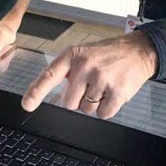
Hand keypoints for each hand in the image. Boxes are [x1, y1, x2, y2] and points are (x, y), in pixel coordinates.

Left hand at [21, 31, 157, 119]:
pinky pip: (103, 114)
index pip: (50, 75)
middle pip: (69, 102)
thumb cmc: (108, 54)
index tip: (27, 104)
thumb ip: (67, 72)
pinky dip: (107, 108)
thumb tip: (51, 94)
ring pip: (87, 109)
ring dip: (95, 103)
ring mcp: (101, 78)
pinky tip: (113, 92)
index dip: (36, 91)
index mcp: (73, 55)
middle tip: (91, 85)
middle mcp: (85, 65)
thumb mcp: (84, 54)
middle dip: (79, 99)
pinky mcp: (116, 91)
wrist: (138, 51)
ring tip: (104, 85)